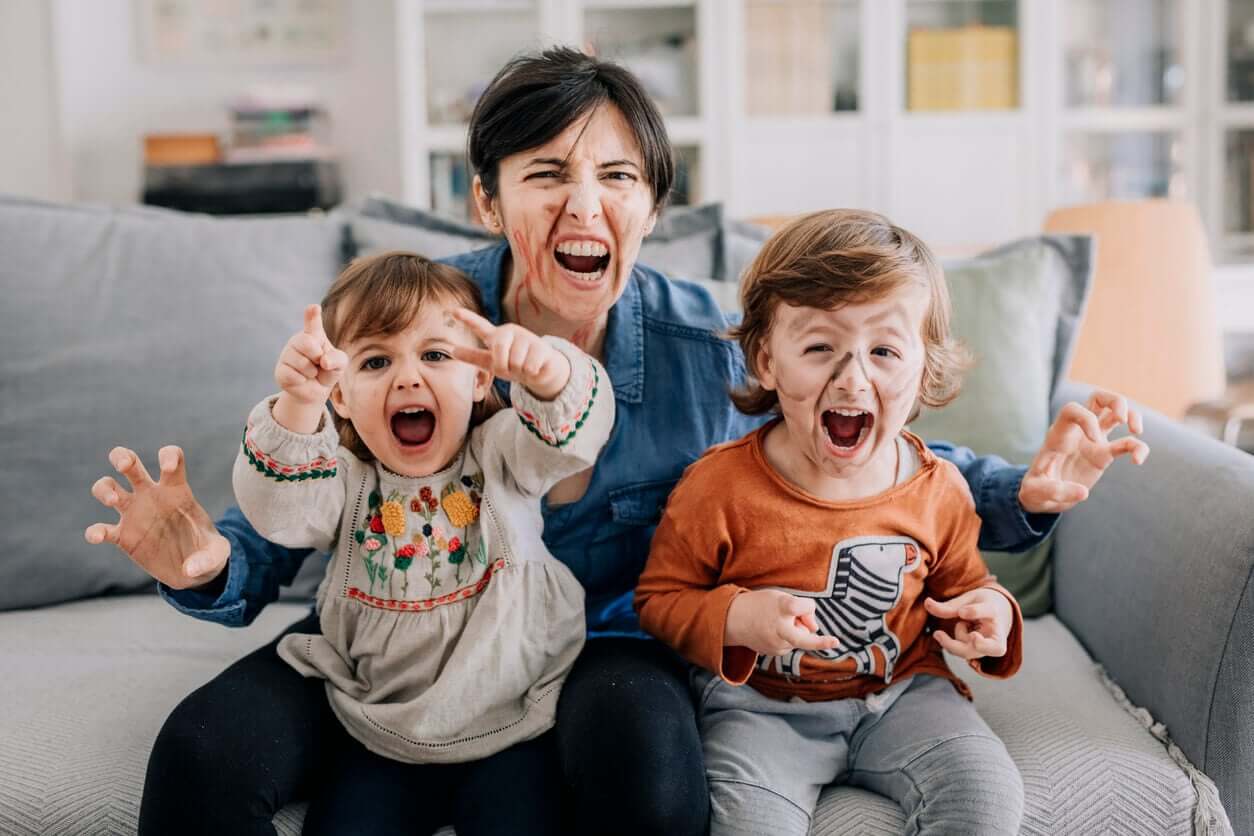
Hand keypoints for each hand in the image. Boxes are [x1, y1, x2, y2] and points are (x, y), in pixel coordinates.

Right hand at [84, 446, 229, 589]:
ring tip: (113, 500)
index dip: (168, 456)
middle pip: (131, 464)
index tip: (168, 468)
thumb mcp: (218, 553)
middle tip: (124, 464)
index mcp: (177, 490)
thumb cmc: (207, 551)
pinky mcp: (123, 536)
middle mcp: (152, 496)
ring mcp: (134, 514)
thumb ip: (209, 558)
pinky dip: (95, 531)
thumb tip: (190, 570)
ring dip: (105, 488)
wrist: (193, 571)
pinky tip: (97, 536)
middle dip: (123, 457)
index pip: (171, 458)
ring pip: (108, 488)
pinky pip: (102, 529)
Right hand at [274, 304, 347, 409]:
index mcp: (314, 334)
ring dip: (311, 371)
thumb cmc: (329, 370)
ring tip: (311, 372)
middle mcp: (297, 341)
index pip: (312, 323)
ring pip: (301, 362)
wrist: (316, 389)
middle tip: (319, 362)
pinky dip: (302, 381)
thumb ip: (338, 359)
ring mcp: (286, 355)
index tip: (314, 307)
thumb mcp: (340, 363)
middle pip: (306, 342)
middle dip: (317, 355)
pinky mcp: (280, 371)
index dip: (312, 315)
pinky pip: (293, 376)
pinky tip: (301, 379)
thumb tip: (324, 361)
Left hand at [450, 308, 570, 400]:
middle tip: (511, 367)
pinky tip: (535, 367)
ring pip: (516, 361)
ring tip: (525, 366)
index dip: (467, 319)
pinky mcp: (541, 346)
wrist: (541, 371)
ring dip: (519, 370)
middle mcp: (510, 332)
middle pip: (499, 350)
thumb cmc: (514, 365)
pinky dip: (531, 372)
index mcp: (496, 336)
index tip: (453, 311)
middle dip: (504, 365)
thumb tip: (452, 351)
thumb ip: (474, 356)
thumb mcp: (492, 362)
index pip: (479, 326)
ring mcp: (527, 337)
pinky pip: (529, 366)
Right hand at [724, 589, 840, 656]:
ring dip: (798, 630)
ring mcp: (776, 643)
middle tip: (835, 642)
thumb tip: (817, 629)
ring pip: (801, 637)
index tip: (817, 624)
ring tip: (779, 621)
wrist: (733, 620)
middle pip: (803, 636)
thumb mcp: (781, 597)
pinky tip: (775, 631)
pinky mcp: (775, 652)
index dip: (806, 608)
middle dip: (821, 642)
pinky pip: (793, 644)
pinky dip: (790, 637)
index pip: (796, 607)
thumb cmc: (762, 604)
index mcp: (779, 608)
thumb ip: (802, 608)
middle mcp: (778, 627)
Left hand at [925, 588, 1012, 660]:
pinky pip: (961, 653)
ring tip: (954, 626)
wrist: (999, 614)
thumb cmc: (982, 604)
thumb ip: (950, 606)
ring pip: (971, 653)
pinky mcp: (980, 653)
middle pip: (992, 646)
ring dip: (952, 643)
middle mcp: (996, 633)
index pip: (987, 612)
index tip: (962, 612)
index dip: (975, 612)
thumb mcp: (969, 599)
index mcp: (993, 611)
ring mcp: (989, 646)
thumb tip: (927, 603)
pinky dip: (952, 644)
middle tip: (973, 637)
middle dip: (982, 646)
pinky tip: (961, 631)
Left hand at [1018, 390, 1149, 513]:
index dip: (1086, 419)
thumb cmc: (1034, 489)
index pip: (1072, 410)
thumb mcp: (1034, 492)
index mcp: (1058, 435)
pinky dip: (1138, 448)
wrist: (1043, 496)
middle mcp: (1077, 432)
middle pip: (1098, 398)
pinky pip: (1127, 443)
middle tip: (1122, 419)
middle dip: (1115, 401)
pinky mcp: (1103, 455)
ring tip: (1136, 431)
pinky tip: (1138, 461)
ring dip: (1132, 415)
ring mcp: (1092, 441)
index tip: (1094, 440)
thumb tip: (1083, 493)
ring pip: (1115, 413)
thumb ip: (1053, 491)